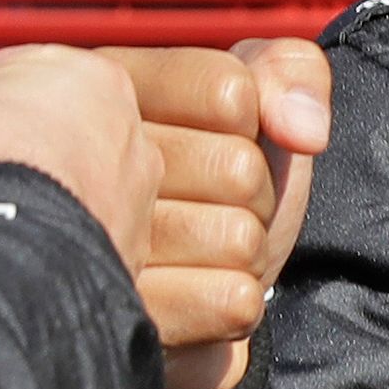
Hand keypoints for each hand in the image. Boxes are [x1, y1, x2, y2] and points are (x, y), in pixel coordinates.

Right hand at [0, 45, 160, 270]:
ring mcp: (138, 198)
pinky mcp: (132, 255)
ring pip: (76, 190)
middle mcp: (130, 132)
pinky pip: (82, 241)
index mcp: (91, 74)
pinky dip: (55, 247)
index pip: (23, 76)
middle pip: (56, 134)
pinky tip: (16, 256)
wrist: (3, 253)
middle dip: (16, 152)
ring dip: (41, 200)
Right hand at [98, 40, 331, 388]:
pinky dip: (231, 302)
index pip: (229, 90)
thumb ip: (289, 71)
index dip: (251, 121)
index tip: (221, 135)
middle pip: (239, 168)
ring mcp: (96, 245)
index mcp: (108, 89)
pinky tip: (190, 291)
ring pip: (239, 237)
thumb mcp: (254, 107)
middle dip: (250, 194)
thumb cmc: (212, 189)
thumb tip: (305, 129)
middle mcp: (83, 159)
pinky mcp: (124, 317)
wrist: (179, 297)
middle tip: (205, 204)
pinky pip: (234, 300)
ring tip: (192, 249)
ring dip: (240, 252)